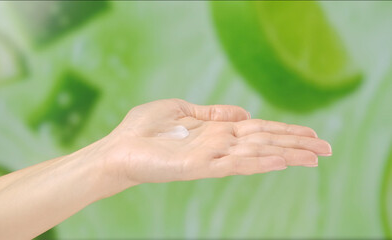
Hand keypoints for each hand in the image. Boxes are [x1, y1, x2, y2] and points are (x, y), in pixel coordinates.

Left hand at [75, 99, 330, 195]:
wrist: (118, 148)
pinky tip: (281, 160)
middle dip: (296, 144)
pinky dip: (259, 161)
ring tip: (315, 155)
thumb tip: (243, 113)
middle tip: (328, 149)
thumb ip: (213, 113)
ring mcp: (211, 157)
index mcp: (216, 131)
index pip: (258, 130)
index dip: (285, 132)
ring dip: (287, 153)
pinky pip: (235, 163)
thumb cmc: (145, 129)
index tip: (310, 134)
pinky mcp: (199, 166)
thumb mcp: (181, 110)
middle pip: (265, 142)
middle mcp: (219, 145)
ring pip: (257, 154)